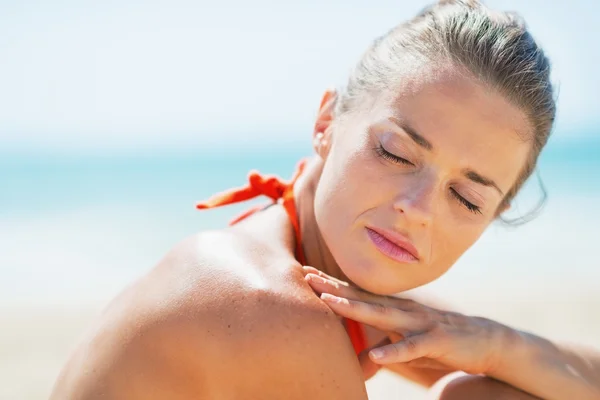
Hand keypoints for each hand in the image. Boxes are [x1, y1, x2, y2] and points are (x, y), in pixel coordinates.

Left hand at [302, 266, 507, 375]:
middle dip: (334, 287)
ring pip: (382, 315)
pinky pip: (412, 346)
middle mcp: (403, 310)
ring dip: (354, 308)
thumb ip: (383, 349)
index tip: (306, 273)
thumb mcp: (406, 344)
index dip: (333, 284)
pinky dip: (394, 350)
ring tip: (328, 303)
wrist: (483, 341)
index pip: (358, 293)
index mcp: (394, 309)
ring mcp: (419, 323)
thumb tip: (360, 361)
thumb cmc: (438, 340)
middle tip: (306, 276)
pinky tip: (376, 354)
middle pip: (363, 297)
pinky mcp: (436, 340)